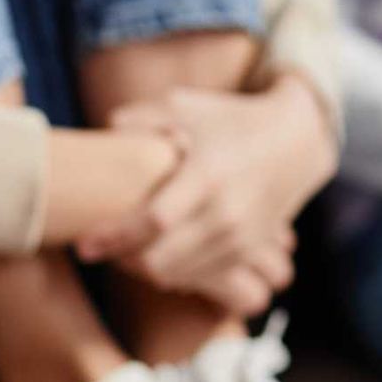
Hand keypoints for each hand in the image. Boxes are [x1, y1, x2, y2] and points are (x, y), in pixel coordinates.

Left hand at [91, 74, 335, 313]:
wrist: (297, 141)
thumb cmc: (230, 119)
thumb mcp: (186, 105)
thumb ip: (139, 118)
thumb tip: (102, 134)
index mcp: (208, 175)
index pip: (153, 221)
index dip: (115, 237)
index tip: (84, 244)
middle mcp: (227, 213)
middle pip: (162, 260)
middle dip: (123, 260)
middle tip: (98, 249)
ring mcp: (242, 236)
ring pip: (179, 274)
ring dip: (145, 268)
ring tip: (123, 251)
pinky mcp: (250, 249)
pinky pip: (202, 276)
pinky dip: (174, 272)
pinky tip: (156, 255)